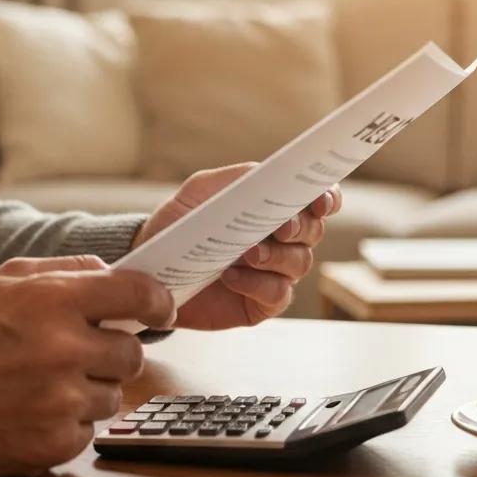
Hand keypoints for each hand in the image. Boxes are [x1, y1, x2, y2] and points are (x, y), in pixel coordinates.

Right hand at [0, 255, 174, 476]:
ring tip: (45, 383)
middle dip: (112, 352)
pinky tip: (33, 410)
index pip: (139, 295)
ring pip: (113, 396)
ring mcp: (59, 401)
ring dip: (89, 390)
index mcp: (55, 301)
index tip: (161, 312)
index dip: (158, 303)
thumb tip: (114, 273)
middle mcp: (63, 349)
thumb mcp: (7, 278)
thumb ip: (67, 269)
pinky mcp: (50, 444)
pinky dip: (67, 423)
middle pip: (133, 354)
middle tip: (81, 352)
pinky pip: (88, 431)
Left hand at [134, 164, 340, 329]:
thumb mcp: (201, 190)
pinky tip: (231, 276)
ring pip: (300, 263)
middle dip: (301, 227)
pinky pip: (278, 294)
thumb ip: (237, 178)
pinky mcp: (260, 303)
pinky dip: (258, 284)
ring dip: (276, 256)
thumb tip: (270, 173)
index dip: (326, 198)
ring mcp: (274, 272)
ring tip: (246, 253)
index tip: (319, 201)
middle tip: (280, 228)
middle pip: (313, 231)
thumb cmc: (179, 223)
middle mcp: (281, 240)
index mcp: (273, 207)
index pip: (316, 200)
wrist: (150, 267)